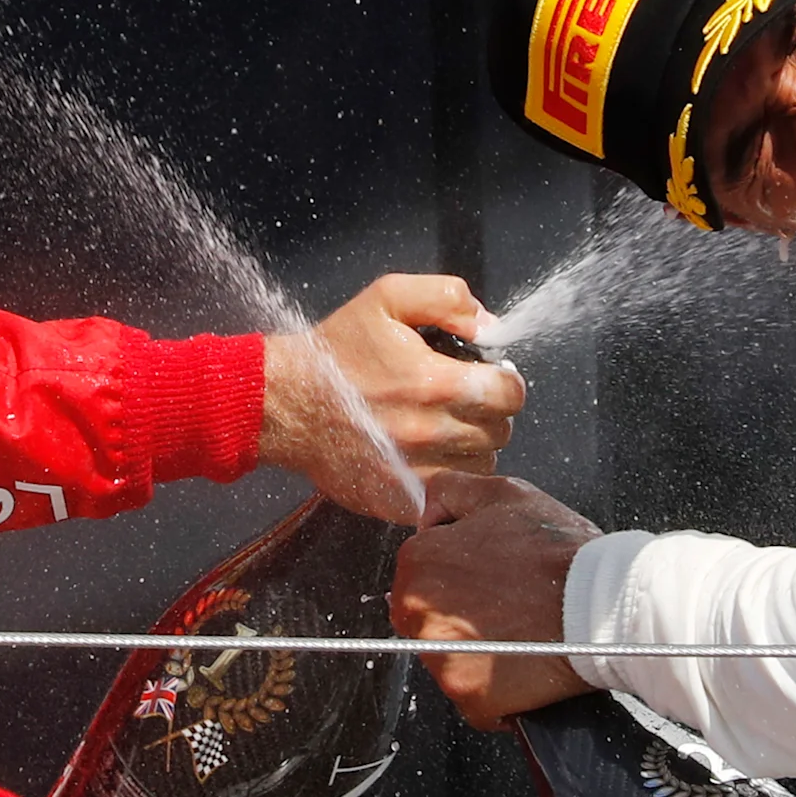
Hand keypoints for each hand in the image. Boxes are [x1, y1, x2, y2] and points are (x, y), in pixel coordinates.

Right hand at [259, 274, 525, 522]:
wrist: (284, 402)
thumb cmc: (336, 351)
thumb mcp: (387, 298)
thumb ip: (447, 298)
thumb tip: (490, 325)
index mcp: (435, 383)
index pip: (511, 394)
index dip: (505, 382)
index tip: (488, 378)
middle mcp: (430, 432)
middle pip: (500, 431)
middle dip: (488, 412)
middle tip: (461, 400)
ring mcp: (416, 471)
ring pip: (481, 465)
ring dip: (471, 446)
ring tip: (442, 426)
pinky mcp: (400, 498)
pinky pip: (450, 493)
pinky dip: (447, 476)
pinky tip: (424, 454)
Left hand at [389, 472, 600, 725]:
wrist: (603, 603)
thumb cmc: (559, 552)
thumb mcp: (502, 494)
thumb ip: (450, 491)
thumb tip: (428, 511)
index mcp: (419, 563)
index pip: (421, 576)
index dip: (460, 575)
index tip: (490, 580)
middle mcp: (418, 614)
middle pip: (428, 622)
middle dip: (462, 617)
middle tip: (507, 608)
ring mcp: (442, 659)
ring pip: (449, 660)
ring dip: (478, 653)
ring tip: (519, 635)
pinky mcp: (469, 698)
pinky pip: (474, 700)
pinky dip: (497, 691)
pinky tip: (524, 666)